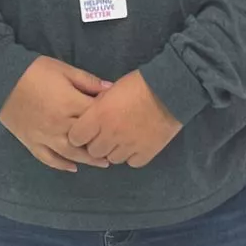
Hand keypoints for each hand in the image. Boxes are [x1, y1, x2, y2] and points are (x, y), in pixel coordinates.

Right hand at [0, 57, 112, 172]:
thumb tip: (111, 90)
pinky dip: (61, 165)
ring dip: (88, 160)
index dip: (109, 119)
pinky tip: (73, 168)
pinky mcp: (32, 143)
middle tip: (117, 147)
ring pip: (71, 154)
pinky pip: (48, 159)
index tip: (119, 121)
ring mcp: (45, 137)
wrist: (2, 79)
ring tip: (103, 162)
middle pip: (86, 139)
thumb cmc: (37, 71)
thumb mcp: (66, 70)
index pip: (96, 117)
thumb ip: (89, 81)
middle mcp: (59, 125)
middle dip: (102, 143)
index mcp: (70, 104)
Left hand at [67, 70, 181, 168]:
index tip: (86, 130)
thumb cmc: (139, 83)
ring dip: (115, 150)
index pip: (76, 137)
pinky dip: (133, 155)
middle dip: (97, 143)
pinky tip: (137, 143)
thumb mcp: (111, 89)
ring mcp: (128, 146)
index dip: (80, 134)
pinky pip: (132, 162)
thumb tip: (91, 115)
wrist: (169, 90)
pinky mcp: (145, 153)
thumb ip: (98, 105)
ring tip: (123, 138)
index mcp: (99, 116)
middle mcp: (111, 134)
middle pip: (93, 151)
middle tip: (106, 133)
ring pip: (112, 159)